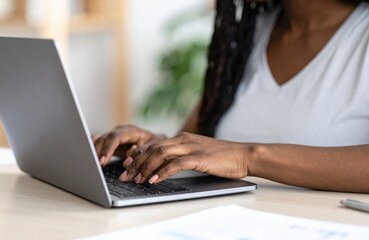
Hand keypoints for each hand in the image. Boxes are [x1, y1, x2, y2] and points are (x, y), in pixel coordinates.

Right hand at [93, 125, 165, 166]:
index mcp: (131, 131)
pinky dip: (92, 150)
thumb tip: (127, 160)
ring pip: (99, 140)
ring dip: (93, 152)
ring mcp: (114, 136)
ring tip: (89, 164)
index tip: (103, 161)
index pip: (116, 137)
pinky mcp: (110, 143)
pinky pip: (98, 143)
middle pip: (104, 138)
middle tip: (94, 166)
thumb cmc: (157, 146)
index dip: (108, 149)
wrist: (158, 145)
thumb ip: (141, 153)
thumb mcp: (153, 148)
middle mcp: (121, 132)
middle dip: (97, 152)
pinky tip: (88, 158)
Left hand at [119, 132, 252, 183]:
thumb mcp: (197, 153)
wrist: (243, 155)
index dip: (138, 154)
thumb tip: (164, 167)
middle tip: (125, 175)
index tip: (127, 165)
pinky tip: (154, 180)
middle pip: (153, 148)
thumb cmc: (221, 157)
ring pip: (161, 154)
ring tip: (136, 179)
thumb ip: (181, 156)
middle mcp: (184, 139)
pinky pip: (176, 164)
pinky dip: (163, 172)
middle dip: (136, 162)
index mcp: (182, 138)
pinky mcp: (199, 158)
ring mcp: (191, 147)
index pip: (154, 143)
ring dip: (146, 167)